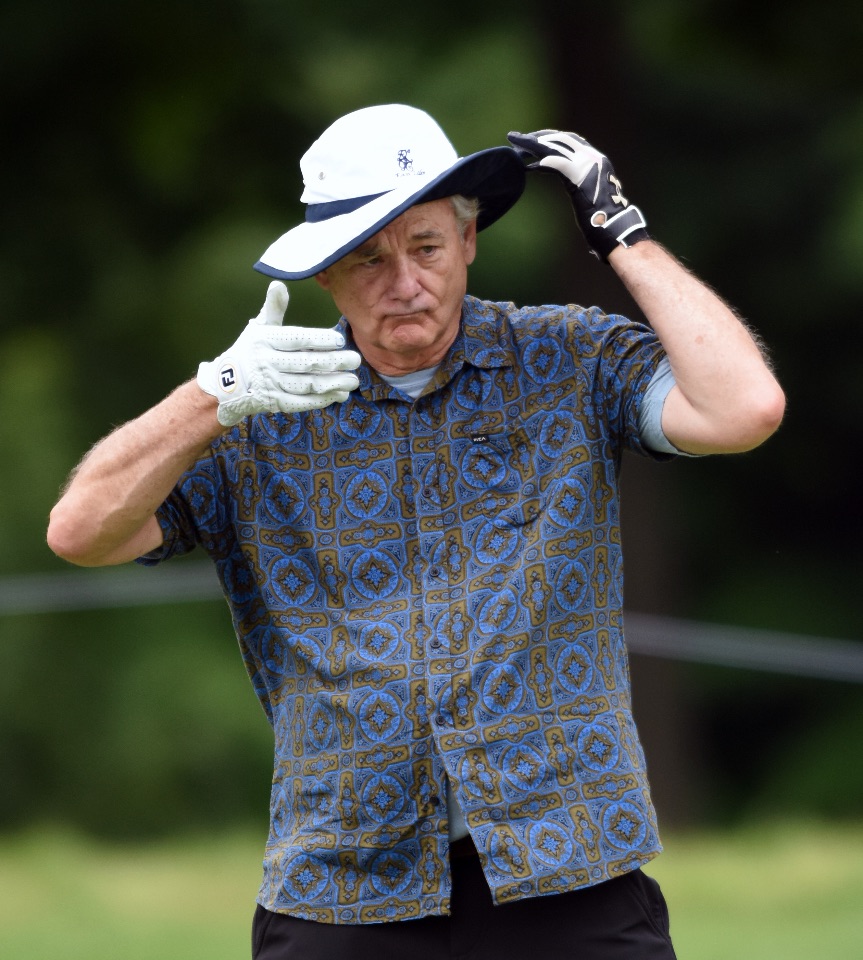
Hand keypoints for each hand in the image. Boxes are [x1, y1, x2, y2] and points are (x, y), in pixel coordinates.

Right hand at [197, 281, 361, 425]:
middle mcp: (267, 362)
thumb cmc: (251, 350)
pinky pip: (302, 402)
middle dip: (334, 362)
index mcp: (265, 340)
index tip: (340, 340)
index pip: (296, 339)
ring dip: (332, 384)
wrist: (227, 385)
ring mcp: (271, 384)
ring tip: (353, 380)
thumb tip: (278, 284)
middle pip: (306, 363)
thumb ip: (273, 308)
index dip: (319, 340)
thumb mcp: (259, 327)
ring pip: (307, 385)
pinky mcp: (275, 403)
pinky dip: (322, 400)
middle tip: (356, 360)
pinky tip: (340, 395)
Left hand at [507, 129, 648, 260]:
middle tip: (521, 140)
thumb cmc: (604, 219)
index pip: (572, 140)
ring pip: (557, 148)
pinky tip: (529, 166)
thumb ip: (582, 188)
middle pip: (562, 139)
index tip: (536, 139)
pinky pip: (557, 164)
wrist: (614, 227)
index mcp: (597, 160)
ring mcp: (587, 165)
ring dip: (535, 147)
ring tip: (519, 147)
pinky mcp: (579, 176)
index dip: (552, 138)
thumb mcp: (591, 197)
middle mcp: (593, 157)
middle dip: (540, 138)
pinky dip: (542, 163)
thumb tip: (578, 194)